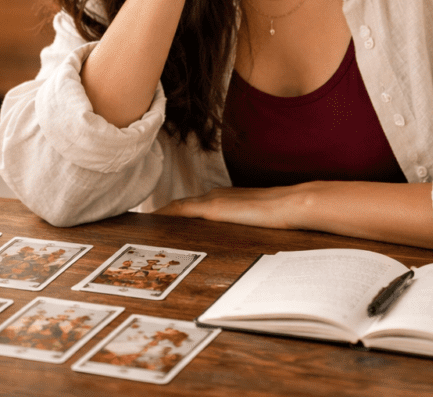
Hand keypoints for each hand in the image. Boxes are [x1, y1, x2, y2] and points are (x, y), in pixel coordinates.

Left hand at [154, 186, 292, 228]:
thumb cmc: (278, 215)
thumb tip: (244, 236)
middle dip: (163, 217)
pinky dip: (167, 214)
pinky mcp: (213, 207)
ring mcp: (212, 200)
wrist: (288, 205)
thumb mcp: (256, 222)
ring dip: (162, 216)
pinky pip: (182, 210)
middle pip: (180, 207)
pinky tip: (155, 221)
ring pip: (178, 208)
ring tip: (144, 227)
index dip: (175, 215)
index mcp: (223, 199)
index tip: (161, 225)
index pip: (192, 208)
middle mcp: (214, 196)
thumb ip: (245, 225)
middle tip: (144, 229)